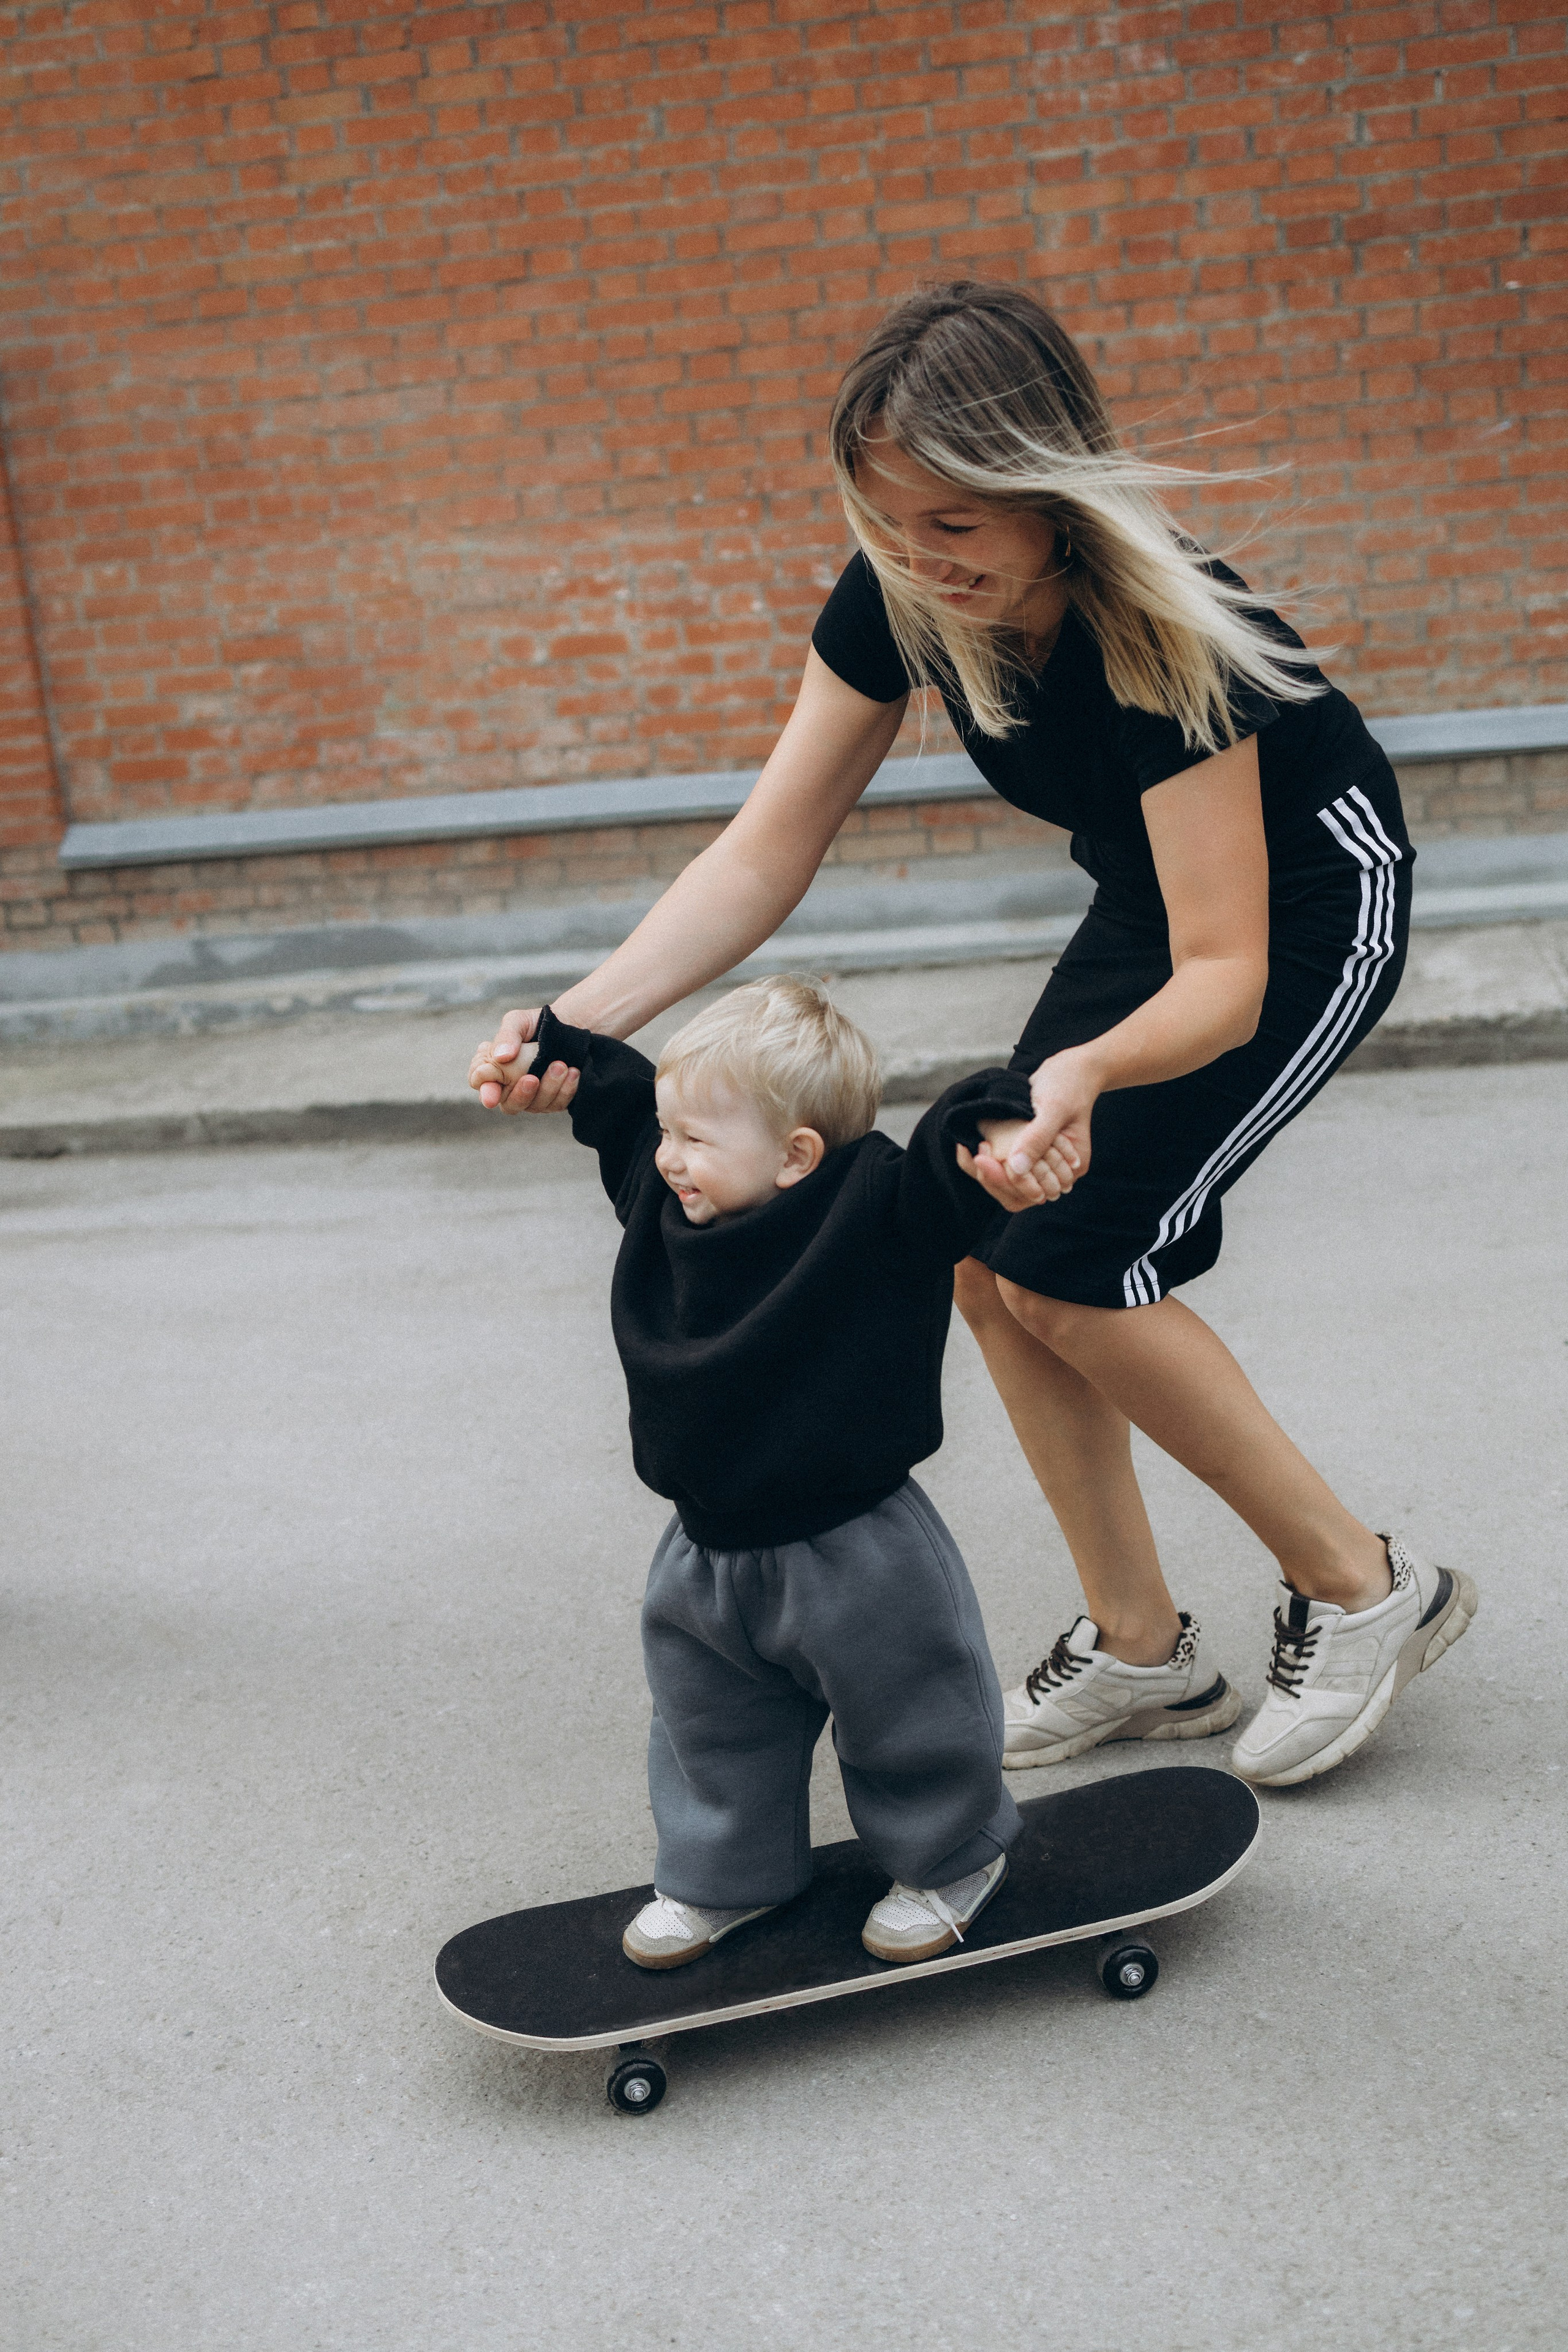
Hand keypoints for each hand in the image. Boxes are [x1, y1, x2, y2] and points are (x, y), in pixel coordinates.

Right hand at [468, 1009, 579, 1114]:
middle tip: (532, 1078)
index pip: (481, 1084)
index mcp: (495, 1067)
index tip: (491, 1097)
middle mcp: (511, 1087)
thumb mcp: (518, 1021)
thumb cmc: (537, 1023)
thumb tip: (501, 1056)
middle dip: (521, 1095)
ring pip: (535, 1107)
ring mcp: (533, 1097)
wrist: (570, 1025)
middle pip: (509, 1105)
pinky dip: (566, 1090)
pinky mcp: (554, 1100)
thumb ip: (506, 1036)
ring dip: (549, 1088)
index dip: (486, 1091)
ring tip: (561, 1065)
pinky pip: (558, 1104)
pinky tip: (573, 1073)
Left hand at [954, 1050, 1097, 1210]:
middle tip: (973, 1154)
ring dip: (988, 1171)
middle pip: (1018, 1194)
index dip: (1004, 1182)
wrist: (1072, 1069)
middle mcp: (1057, 1174)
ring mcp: (1043, 1165)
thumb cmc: (1068, 1084)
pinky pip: (1006, 1168)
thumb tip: (1016, 1168)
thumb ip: (1037, 1138)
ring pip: (1009, 1184)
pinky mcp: (1030, 1154)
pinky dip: (989, 1161)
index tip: (982, 1157)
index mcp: (1071, 1169)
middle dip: (992, 1178)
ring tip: (970, 1149)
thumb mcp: (1053, 1108)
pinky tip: (973, 1145)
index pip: (1033, 1193)